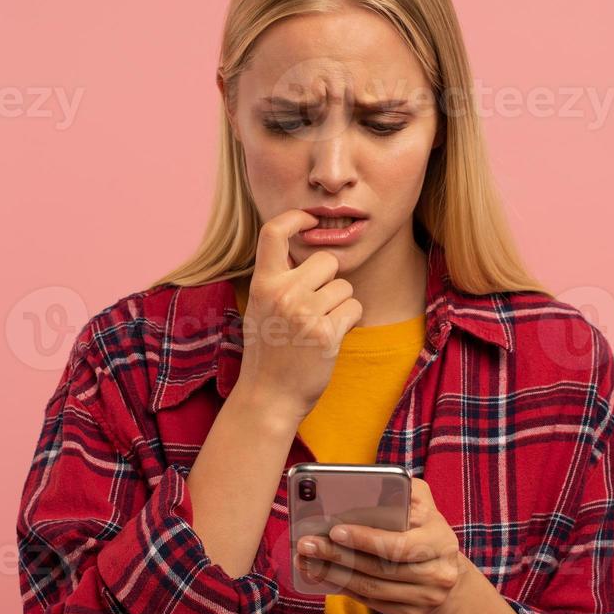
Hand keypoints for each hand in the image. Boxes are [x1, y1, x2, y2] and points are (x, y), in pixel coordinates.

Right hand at [234, 209, 363, 422]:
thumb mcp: (260, 309)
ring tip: (318, 327)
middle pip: (327, 260)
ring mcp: (305, 313)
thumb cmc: (268, 353)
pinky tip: (330, 338)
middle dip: (329, 279)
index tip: (309, 220)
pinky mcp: (326, 334)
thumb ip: (277, 280)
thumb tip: (303, 246)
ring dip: (340, 305)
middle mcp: (282, 294)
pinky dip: (349, 322)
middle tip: (315, 306)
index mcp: (263, 284)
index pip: (274, 232)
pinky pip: (354, 308)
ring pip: (344, 286)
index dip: (296, 217)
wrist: (269, 396)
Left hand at [294, 476, 467, 613]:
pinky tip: (321, 574)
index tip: (335, 531)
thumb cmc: (424, 528)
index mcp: (441, 541)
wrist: (446, 573)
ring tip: (306, 559)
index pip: (400, 544)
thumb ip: (402, 489)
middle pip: (379, 569)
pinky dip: (342, 588)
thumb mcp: (423, 504)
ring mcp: (425, 599)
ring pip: (370, 588)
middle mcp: (438, 574)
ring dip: (333, 574)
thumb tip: (368, 483)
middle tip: (306, 544)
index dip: (365, 539)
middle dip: (338, 556)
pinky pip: (369, 602)